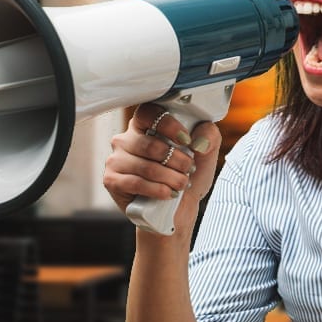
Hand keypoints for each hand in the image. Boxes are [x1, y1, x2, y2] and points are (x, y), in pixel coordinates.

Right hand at [102, 103, 221, 237]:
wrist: (177, 209)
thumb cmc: (187, 175)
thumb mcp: (206, 153)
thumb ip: (209, 135)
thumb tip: (198, 140)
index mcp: (145, 124)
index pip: (149, 112)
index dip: (169, 125)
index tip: (186, 140)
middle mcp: (126, 139)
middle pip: (150, 144)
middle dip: (177, 160)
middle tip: (189, 169)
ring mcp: (116, 159)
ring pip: (146, 166)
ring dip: (171, 178)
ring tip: (182, 184)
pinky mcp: (112, 180)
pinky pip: (136, 183)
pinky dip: (158, 190)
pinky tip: (169, 194)